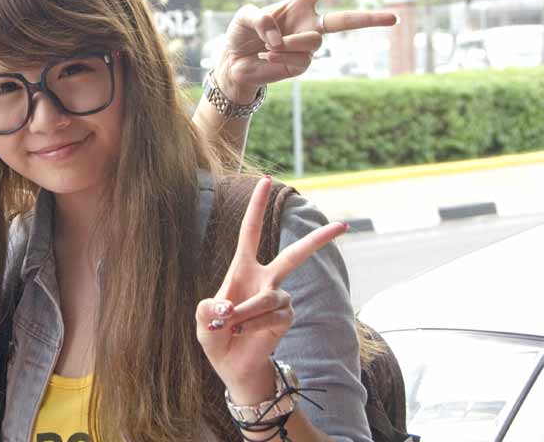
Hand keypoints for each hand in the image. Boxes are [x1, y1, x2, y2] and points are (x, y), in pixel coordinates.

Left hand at [194, 177, 346, 404]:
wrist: (232, 366)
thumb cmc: (217, 337)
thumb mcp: (202, 321)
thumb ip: (207, 310)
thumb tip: (227, 306)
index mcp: (242, 269)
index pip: (251, 231)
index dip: (257, 206)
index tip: (266, 180)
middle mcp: (265, 279)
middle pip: (294, 255)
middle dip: (318, 240)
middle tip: (344, 226)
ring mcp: (278, 298)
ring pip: (270, 296)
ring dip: (248, 311)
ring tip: (233, 325)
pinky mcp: (286, 318)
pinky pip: (274, 315)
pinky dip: (255, 324)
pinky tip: (246, 332)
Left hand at [215, 0, 397, 102]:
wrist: (234, 61)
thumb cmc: (241, 34)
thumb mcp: (244, 16)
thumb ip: (260, 18)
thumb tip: (279, 38)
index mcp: (298, 4)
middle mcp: (308, 24)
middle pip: (345, 21)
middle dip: (371, 19)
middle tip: (395, 18)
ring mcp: (307, 46)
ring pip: (313, 41)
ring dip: (289, 42)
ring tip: (269, 46)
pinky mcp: (301, 65)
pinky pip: (299, 58)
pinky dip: (280, 55)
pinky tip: (268, 56)